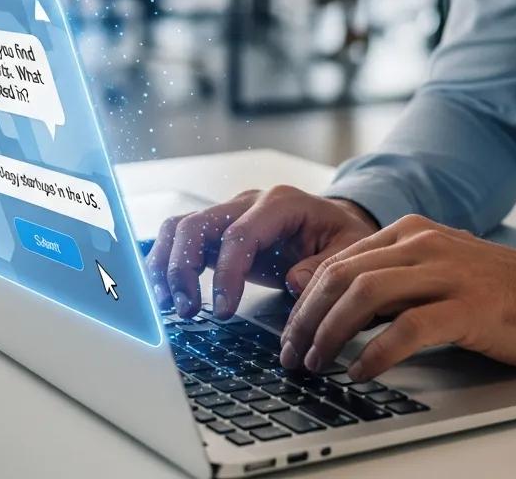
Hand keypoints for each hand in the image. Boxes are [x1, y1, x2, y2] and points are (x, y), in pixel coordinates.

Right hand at [146, 186, 378, 318]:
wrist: (336, 224)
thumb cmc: (341, 236)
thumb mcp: (349, 249)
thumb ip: (324, 266)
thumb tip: (293, 281)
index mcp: (281, 203)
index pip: (239, 234)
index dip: (226, 274)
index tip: (223, 311)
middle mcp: (248, 203)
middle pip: (197, 224)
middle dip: (183, 269)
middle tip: (188, 311)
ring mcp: (230, 214)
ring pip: (180, 228)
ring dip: (166, 266)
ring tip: (171, 306)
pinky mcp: (219, 232)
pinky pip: (181, 240)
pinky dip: (167, 265)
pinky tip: (169, 297)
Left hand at [279, 215, 515, 380]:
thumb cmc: (496, 292)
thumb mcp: (436, 271)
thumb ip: (390, 279)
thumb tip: (330, 304)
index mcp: (412, 232)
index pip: (339, 261)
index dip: (305, 300)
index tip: (291, 334)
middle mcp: (424, 243)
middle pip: (343, 275)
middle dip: (307, 318)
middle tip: (293, 354)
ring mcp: (447, 272)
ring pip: (366, 295)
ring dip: (330, 333)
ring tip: (317, 363)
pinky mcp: (469, 307)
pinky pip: (408, 328)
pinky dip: (376, 353)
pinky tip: (362, 371)